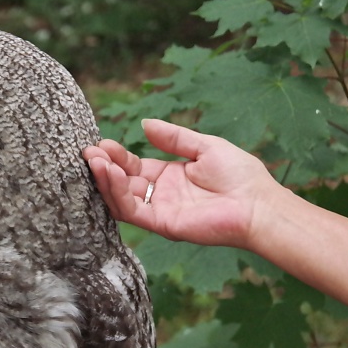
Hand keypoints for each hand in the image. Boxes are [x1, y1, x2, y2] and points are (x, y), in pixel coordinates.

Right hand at [82, 119, 285, 248]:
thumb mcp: (204, 146)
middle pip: (122, 182)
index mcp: (169, 176)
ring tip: (95, 160)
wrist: (258, 203)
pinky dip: (118, 193)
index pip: (133, 166)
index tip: (101, 142)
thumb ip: (174, 138)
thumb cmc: (240, 175)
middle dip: (104, 166)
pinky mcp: (162, 224)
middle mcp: (159, 195)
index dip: (116, 155)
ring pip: (121, 198)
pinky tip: (111, 174)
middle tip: (89, 151)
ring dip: (106, 180)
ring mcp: (159, 211)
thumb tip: (144, 123)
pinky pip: (132, 211)